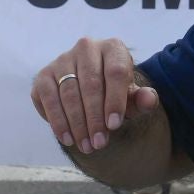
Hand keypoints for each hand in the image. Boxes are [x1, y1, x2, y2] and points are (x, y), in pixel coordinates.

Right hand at [31, 38, 159, 153]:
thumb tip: (149, 99)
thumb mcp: (132, 98)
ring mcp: (62, 59)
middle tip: (99, 144)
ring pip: (69, 93)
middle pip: (91, 84)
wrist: (92, 91)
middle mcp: (86, 47)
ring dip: (76, 123)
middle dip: (94, 118)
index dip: (115, 100)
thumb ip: (143, 99)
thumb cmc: (115, 94)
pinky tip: (67, 138)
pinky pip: (47, 98)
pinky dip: (57, 120)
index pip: (115, 72)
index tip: (114, 127)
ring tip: (86, 146)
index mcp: (113, 47)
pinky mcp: (44, 74)